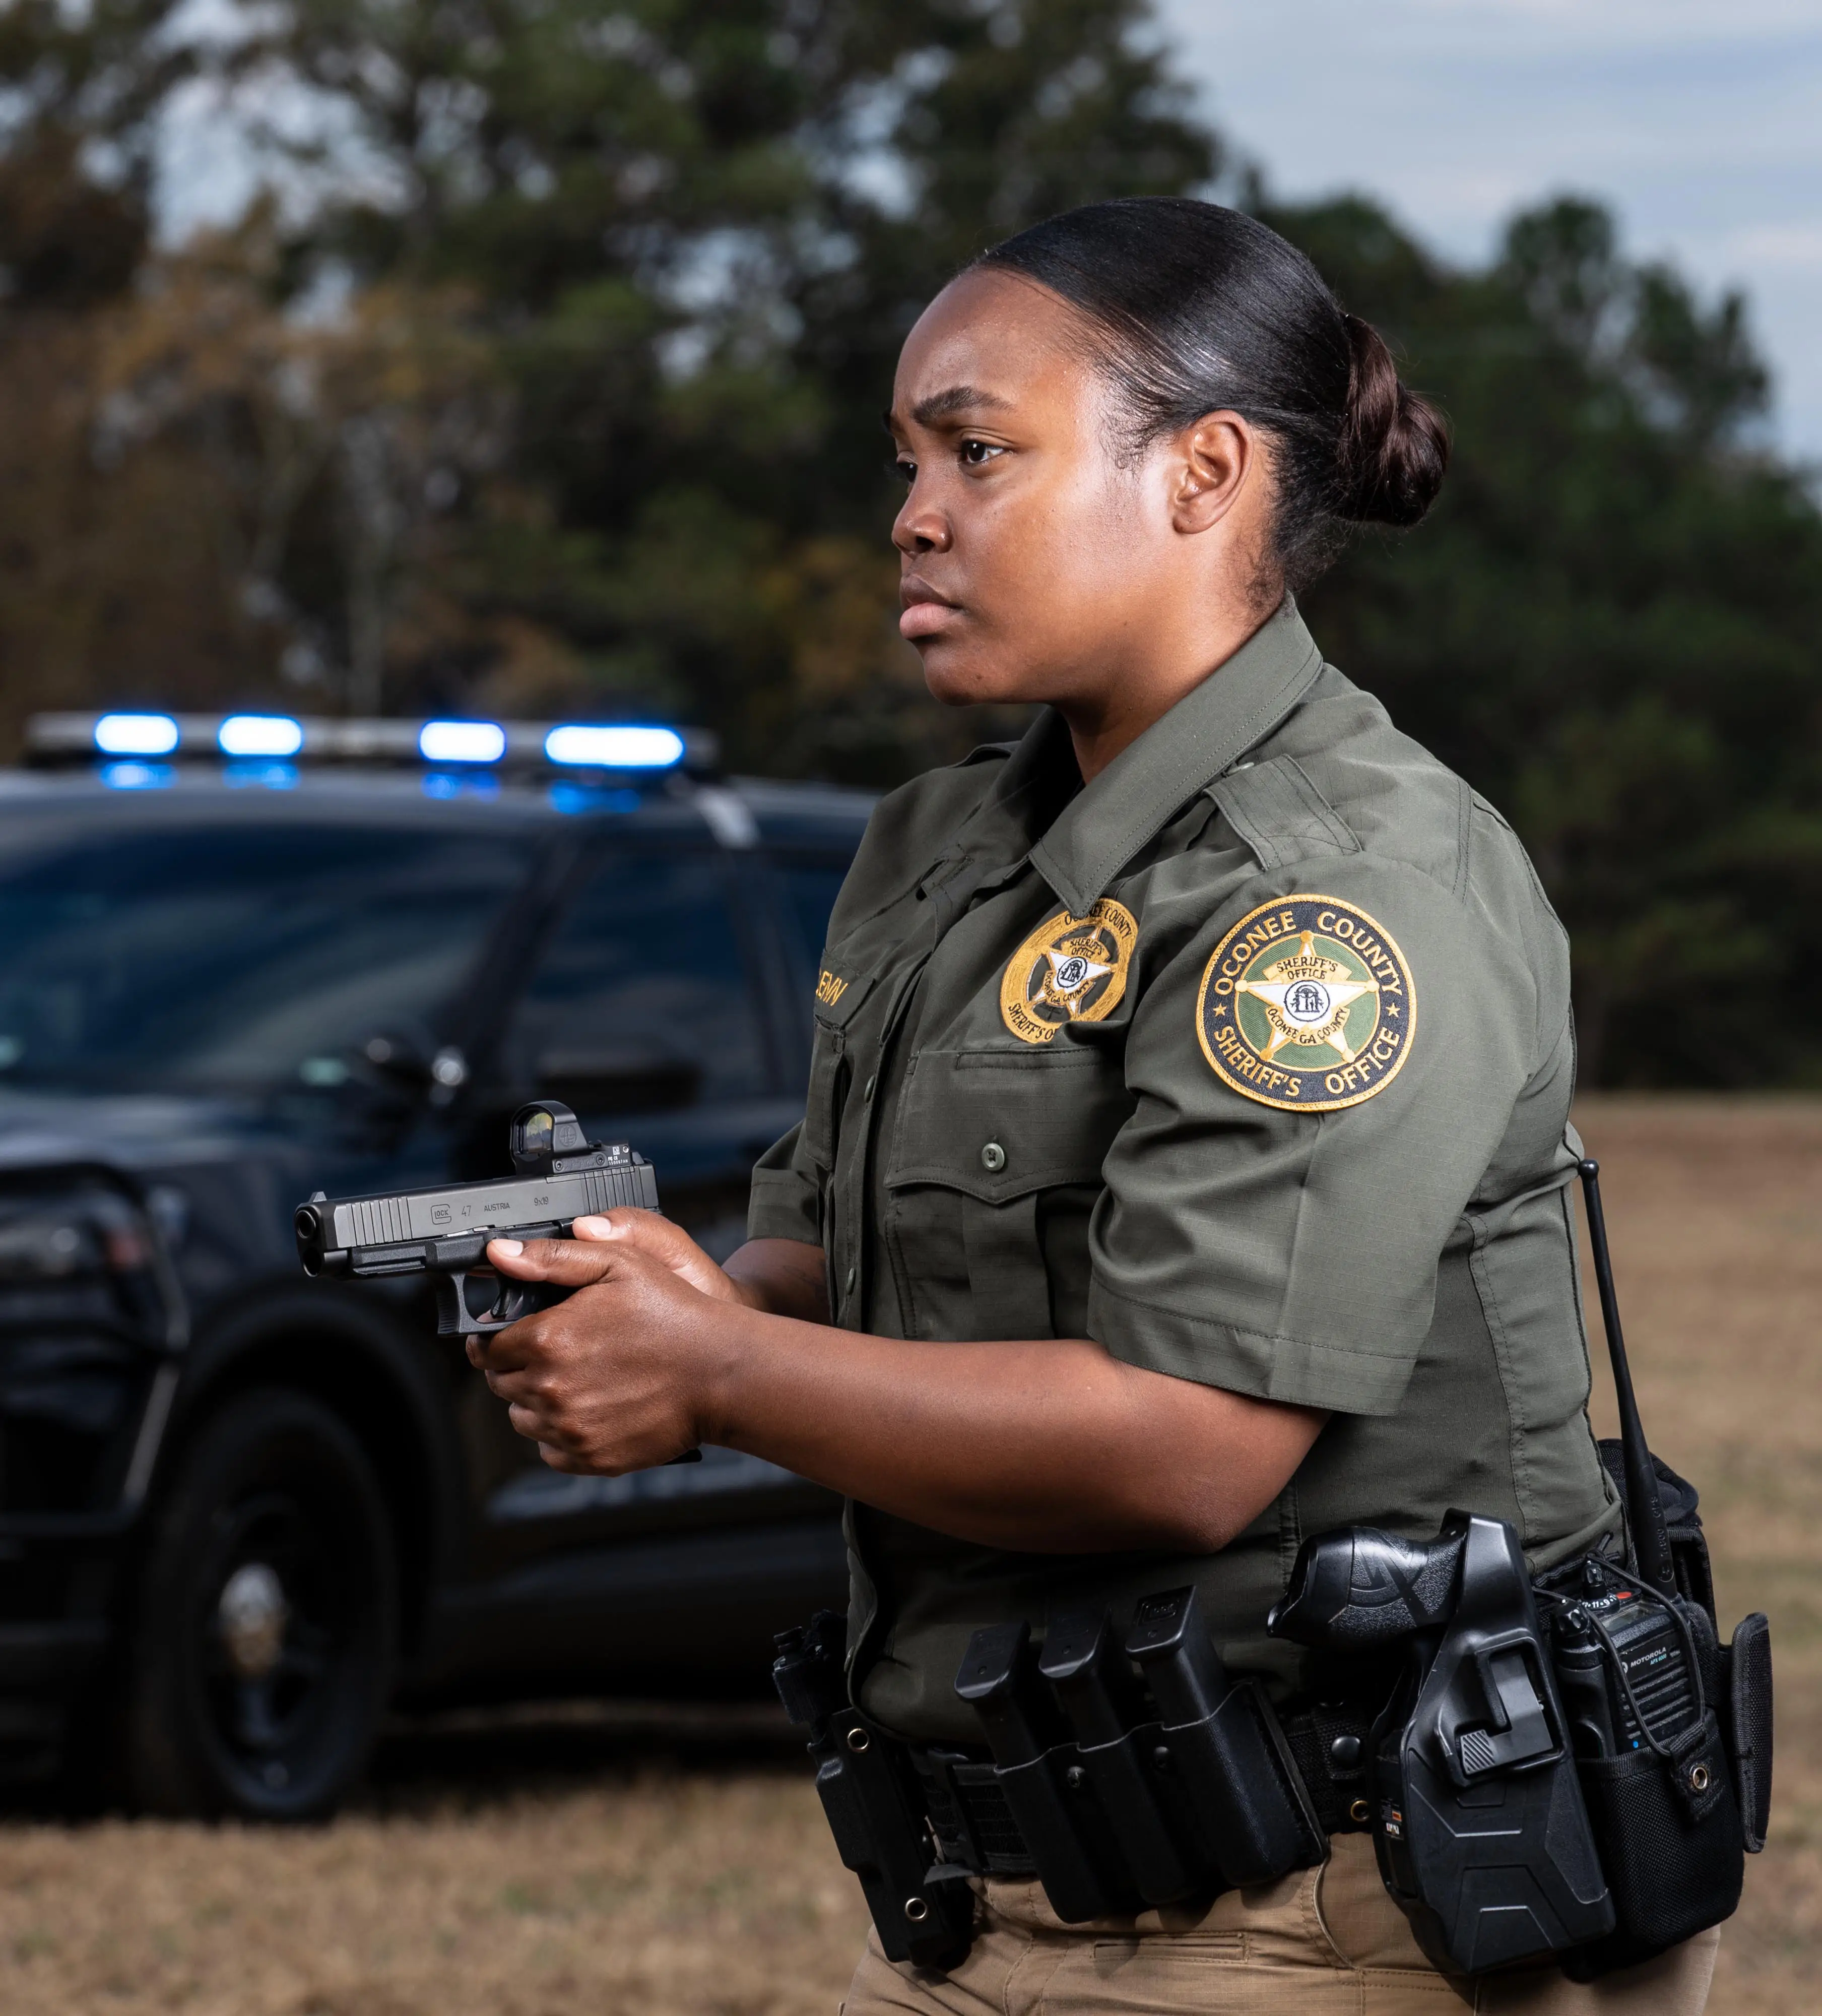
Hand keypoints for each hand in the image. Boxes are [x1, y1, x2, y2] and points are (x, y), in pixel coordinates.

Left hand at [468, 1210, 732, 1471]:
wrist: (723, 1373)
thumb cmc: (675, 1314)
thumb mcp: (619, 1264)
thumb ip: (553, 1257)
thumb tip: (498, 1255)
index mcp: (548, 1339)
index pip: (487, 1348)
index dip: (496, 1338)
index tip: (512, 1334)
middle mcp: (550, 1389)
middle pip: (501, 1384)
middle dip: (518, 1367)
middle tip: (555, 1352)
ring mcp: (569, 1428)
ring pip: (522, 1418)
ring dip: (537, 1400)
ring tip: (576, 1379)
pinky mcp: (590, 1457)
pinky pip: (550, 1449)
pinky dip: (560, 1432)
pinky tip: (590, 1408)